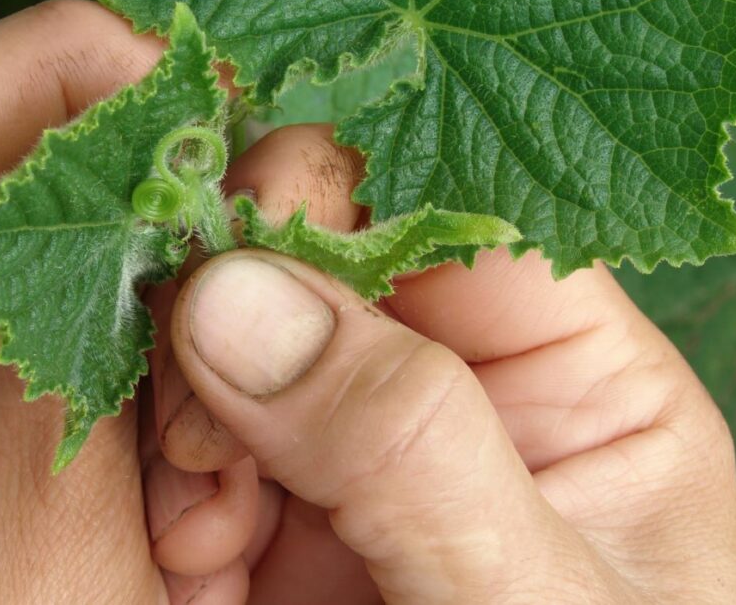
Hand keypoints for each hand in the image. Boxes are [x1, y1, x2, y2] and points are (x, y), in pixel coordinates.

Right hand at [145, 126, 735, 602]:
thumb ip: (408, 445)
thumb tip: (236, 295)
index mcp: (572, 378)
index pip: (450, 212)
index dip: (338, 198)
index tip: (236, 237)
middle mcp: (455, 386)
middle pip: (321, 258)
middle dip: (242, 305)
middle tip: (207, 403)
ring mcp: (348, 445)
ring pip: (231, 338)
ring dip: (188, 396)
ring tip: (207, 500)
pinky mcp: (267, 507)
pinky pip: (186, 434)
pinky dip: (163, 468)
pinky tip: (195, 536)